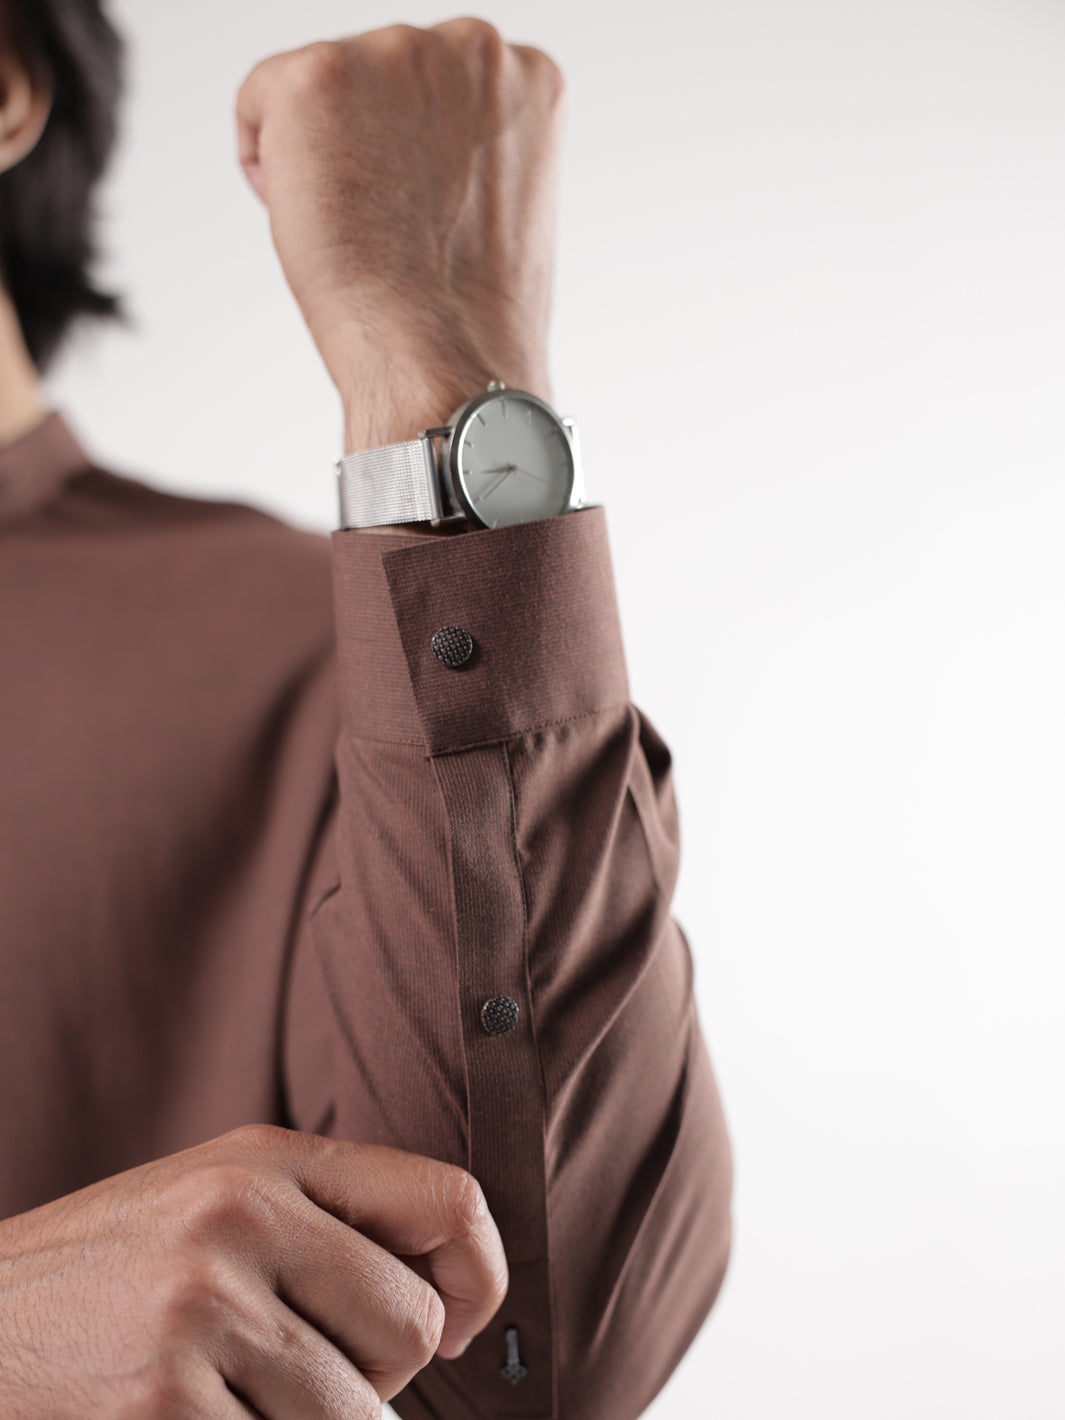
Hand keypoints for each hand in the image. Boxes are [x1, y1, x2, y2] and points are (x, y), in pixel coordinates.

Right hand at [0, 1124, 506, 1417]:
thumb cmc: (103, 1282)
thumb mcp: (207, 1206)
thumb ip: (322, 1226)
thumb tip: (455, 1307)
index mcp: (261, 1159)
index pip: (448, 1197)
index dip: (480, 1272)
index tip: (457, 1321)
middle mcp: (238, 1219)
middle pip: (412, 1326)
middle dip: (374, 1374)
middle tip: (293, 1371)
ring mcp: (199, 1314)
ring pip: (356, 1416)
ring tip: (227, 1396)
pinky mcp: (165, 1409)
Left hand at [236, 17, 566, 447]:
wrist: (434, 349)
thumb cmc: (468, 308)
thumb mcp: (502, 201)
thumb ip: (469, 144)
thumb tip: (414, 147)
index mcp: (525, 76)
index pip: (436, 88)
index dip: (418, 160)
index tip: (428, 213)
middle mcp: (468, 44)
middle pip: (378, 81)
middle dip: (371, 148)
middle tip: (394, 229)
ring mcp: (392, 53)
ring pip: (322, 94)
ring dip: (325, 157)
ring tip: (365, 227)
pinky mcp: (318, 74)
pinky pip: (260, 103)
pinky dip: (269, 167)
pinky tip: (320, 217)